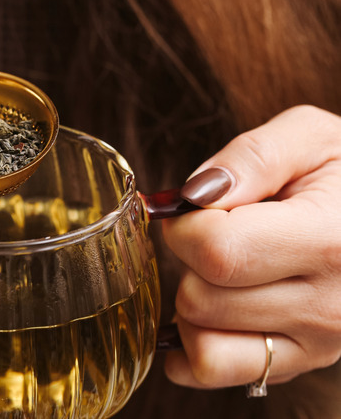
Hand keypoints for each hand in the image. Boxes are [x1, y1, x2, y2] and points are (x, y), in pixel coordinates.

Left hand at [162, 105, 340, 388]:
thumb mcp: (311, 139)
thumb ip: (252, 157)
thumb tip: (197, 194)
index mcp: (331, 241)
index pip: (217, 252)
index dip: (186, 224)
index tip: (197, 207)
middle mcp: (327, 306)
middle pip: (201, 299)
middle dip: (188, 261)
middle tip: (215, 235)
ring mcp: (316, 345)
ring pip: (201, 342)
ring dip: (191, 302)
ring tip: (220, 270)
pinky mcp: (299, 363)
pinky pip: (213, 371)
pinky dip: (192, 343)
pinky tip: (207, 310)